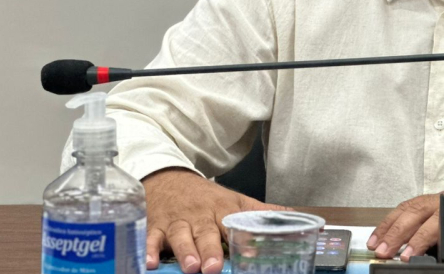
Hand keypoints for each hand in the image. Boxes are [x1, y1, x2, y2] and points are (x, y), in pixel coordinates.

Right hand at [143, 167, 288, 273]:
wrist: (170, 178)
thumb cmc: (206, 196)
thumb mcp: (234, 200)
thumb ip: (261, 211)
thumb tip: (294, 216)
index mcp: (221, 210)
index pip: (232, 223)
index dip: (241, 237)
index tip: (249, 251)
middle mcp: (199, 216)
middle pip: (206, 233)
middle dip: (210, 250)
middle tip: (214, 267)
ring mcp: (177, 221)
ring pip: (181, 236)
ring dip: (185, 251)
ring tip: (191, 267)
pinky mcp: (156, 226)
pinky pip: (151, 238)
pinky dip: (149, 250)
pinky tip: (150, 263)